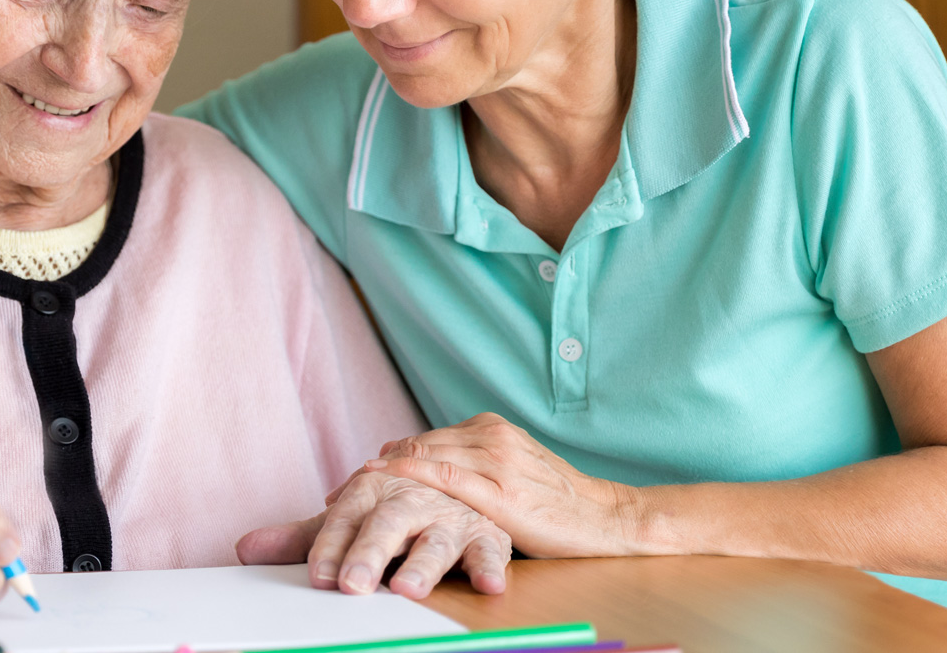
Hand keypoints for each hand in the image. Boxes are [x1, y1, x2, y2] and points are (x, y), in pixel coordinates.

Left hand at [235, 470, 510, 599]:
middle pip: (387, 525)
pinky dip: (491, 565)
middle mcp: (410, 499)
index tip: (319, 577)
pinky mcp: (486, 533)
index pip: (344, 519)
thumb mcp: (350, 523)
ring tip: (408, 588)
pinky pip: (491, 549)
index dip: (330, 548)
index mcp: (372, 492)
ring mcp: (449, 516)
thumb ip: (304, 539)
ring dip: (424, 564)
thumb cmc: (395, 514)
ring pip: (437, 538)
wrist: (458, 484)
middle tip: (352, 586)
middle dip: (369, 554)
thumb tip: (242, 550)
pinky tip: (488, 585)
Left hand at [364, 413, 646, 558]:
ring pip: (424, 459)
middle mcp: (490, 437)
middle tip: (338, 494)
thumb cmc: (556, 501)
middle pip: (416, 447)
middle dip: (375, 471)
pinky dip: (411, 478)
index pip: (424, 440)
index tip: (354, 480)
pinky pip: (447, 479)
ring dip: (383, 478)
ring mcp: (496, 461)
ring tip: (347, 498)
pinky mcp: (502, 491)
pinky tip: (386, 487)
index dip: (386, 460)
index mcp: (491, 428)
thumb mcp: (513, 469)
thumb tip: (419, 464)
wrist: (607, 518)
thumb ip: (471, 462)